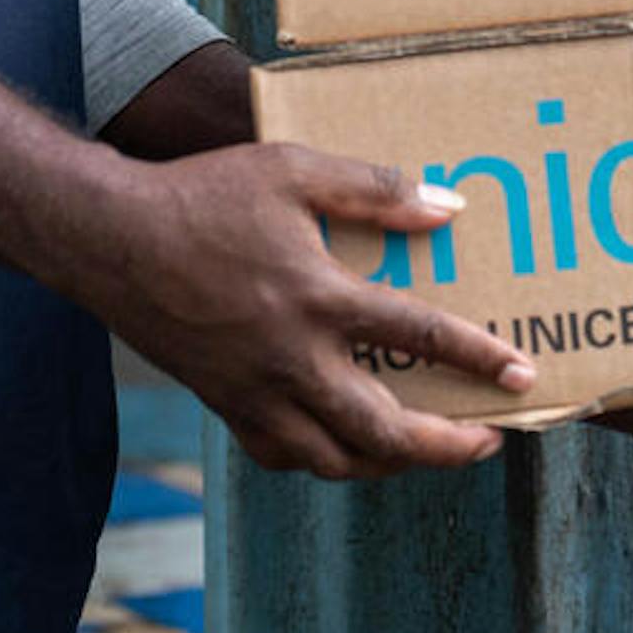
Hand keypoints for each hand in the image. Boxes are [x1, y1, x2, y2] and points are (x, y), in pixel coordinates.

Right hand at [64, 145, 536, 479]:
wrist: (109, 240)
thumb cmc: (202, 195)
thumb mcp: (292, 170)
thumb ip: (373, 187)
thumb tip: (447, 209)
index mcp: (317, 298)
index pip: (419, 336)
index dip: (478, 358)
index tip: (523, 375)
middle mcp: (291, 359)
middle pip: (384, 430)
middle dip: (446, 446)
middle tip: (488, 440)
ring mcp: (255, 392)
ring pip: (336, 458)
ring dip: (391, 462)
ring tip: (427, 449)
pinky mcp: (225, 406)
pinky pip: (285, 454)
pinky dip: (325, 458)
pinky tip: (345, 444)